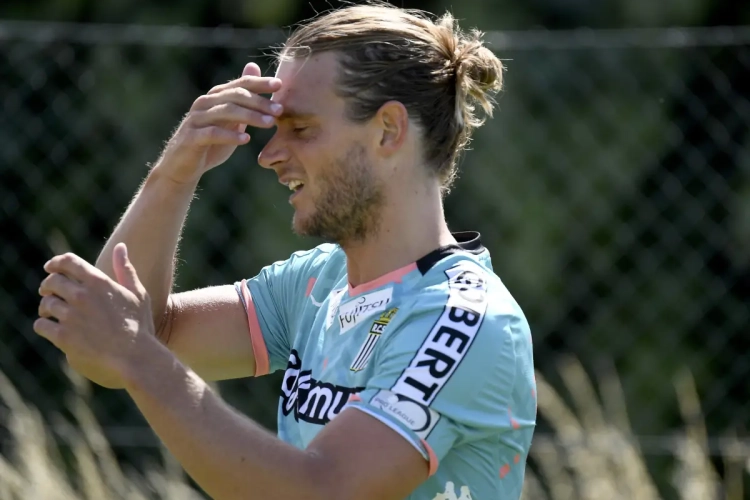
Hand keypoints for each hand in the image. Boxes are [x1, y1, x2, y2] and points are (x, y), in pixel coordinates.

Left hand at [36, 243, 157, 387]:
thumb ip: (125, 269)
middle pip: (52, 282)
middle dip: (48, 285)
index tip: (50, 267)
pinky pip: (41, 325)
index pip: (67, 262)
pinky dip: (43, 325)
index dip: (56, 262)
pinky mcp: (63, 336)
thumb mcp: (137, 294)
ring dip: (46, 307)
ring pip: (46, 304)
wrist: (135, 357)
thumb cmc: (139, 325)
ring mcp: (71, 316)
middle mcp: (82, 296)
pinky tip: (50, 328)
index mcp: (99, 282)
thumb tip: (121, 246)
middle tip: (48, 292)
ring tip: (50, 312)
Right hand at [154, 62, 283, 183]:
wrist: (184, 166)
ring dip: (250, 116)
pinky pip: (212, 133)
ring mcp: (196, 119)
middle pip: (235, 95)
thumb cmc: (211, 143)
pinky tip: (246, 140)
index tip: (280, 84)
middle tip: (279, 110)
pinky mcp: (191, 137)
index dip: (260, 82)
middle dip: (259, 102)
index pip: (240, 84)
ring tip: (270, 123)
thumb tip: (254, 67)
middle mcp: (205, 103)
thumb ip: (243, 98)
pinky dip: (230, 136)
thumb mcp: (231, 120)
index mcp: (216, 96)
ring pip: (226, 111)